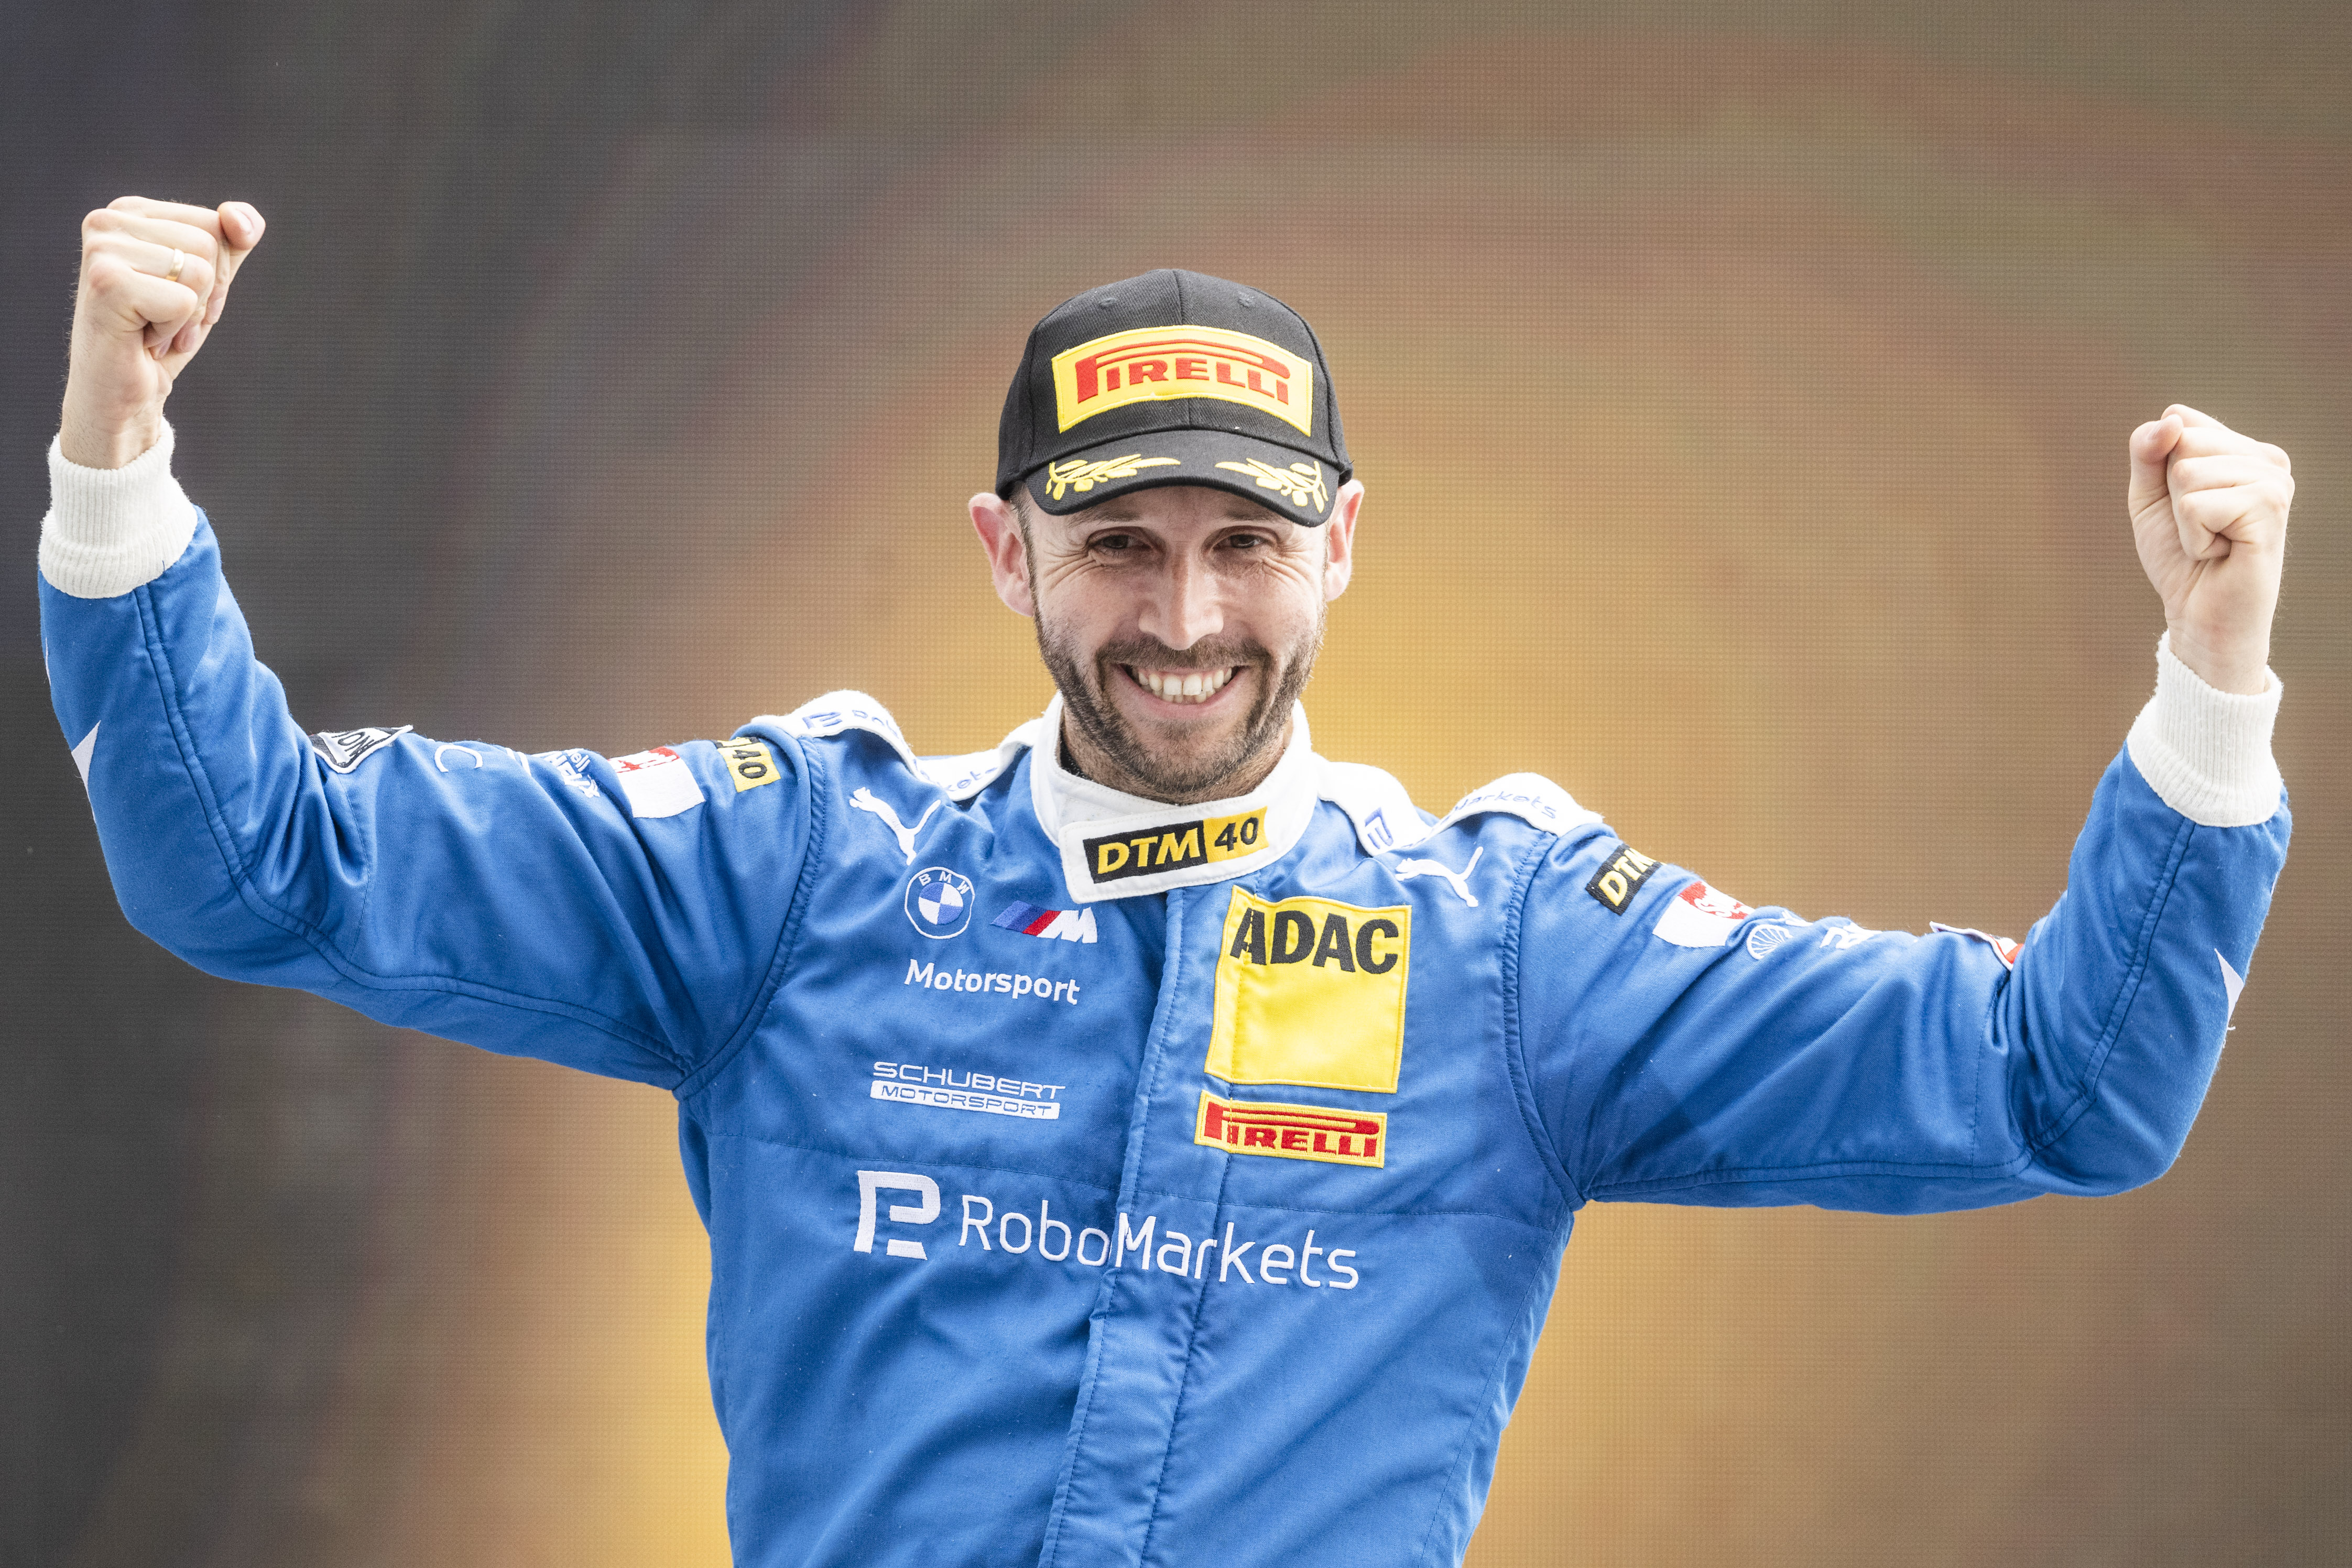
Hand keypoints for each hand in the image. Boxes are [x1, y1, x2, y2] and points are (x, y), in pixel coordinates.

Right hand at [58, 198, 265, 469]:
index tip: (179, 298)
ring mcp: (102, 250)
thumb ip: (232, 242)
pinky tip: (143, 340)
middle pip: (211, 244)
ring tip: (153, 328)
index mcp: (129, 212)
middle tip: (166, 319)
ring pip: (200, 272)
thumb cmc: (161, 337)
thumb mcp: (207, 284)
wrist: (123, 394)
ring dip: (189, 314)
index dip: (216, 273)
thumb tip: (238, 216)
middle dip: (206, 295)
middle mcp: (107, 220)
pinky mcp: (107, 283)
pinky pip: (183, 301)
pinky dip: (174, 330)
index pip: (216, 223)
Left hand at [2128, 405, 2291, 694]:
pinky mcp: (2270, 507)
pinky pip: (2196, 505)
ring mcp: (2274, 481)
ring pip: (2186, 472)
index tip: (2183, 504)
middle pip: (2182, 440)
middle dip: (2171, 493)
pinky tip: (2220, 552)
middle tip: (2199, 528)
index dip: (2159, 466)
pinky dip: (2193, 537)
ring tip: (2212, 541)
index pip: (2177, 419)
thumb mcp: (2150, 496)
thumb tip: (2171, 420)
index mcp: (2242, 448)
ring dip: (2183, 519)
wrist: (2200, 613)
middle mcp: (2267, 458)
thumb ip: (2148, 451)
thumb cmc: (2179, 556)